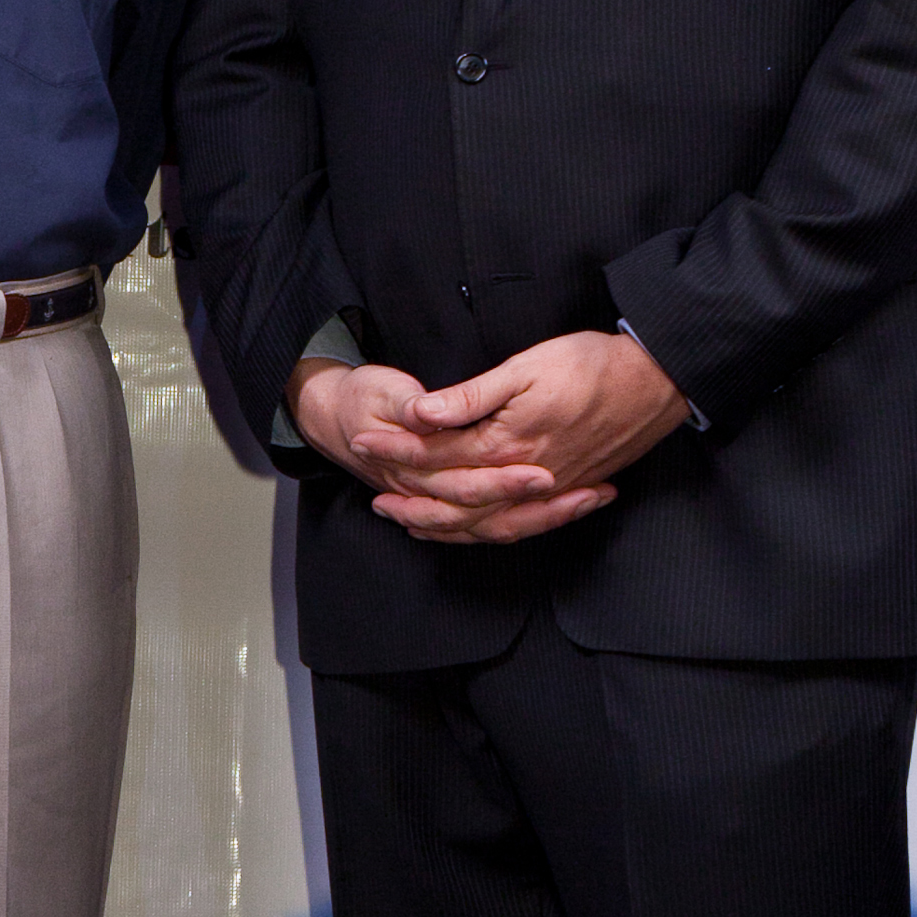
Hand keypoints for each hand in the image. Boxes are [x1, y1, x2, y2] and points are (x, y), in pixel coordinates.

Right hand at [290, 355, 570, 540]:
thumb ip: (413, 403)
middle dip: (545, 509)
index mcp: (421, 464)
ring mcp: (439, 495)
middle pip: (492, 515)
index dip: (511, 482)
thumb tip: (430, 414)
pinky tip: (559, 506)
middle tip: (591, 494)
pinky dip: (526, 519)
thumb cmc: (357, 399)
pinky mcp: (445, 493)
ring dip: (544, 516)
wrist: (325, 413)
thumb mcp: (382, 391)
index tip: (550, 476)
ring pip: (495, 525)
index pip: (468, 484)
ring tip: (591, 499)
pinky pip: (487, 524)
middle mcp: (434, 489)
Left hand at [351, 330, 685, 544]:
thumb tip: (420, 412)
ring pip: (483, 523)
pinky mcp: (565, 492)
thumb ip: (471, 396)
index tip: (360, 443)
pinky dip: (486, 532)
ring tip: (411, 525)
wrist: (658, 381)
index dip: (395, 450)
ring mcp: (546, 490)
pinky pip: (517, 527)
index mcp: (506, 444)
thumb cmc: (593, 365)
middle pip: (453, 501)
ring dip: (444, 526)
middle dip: (411, 502)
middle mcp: (523, 478)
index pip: (435, 455)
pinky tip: (470, 529)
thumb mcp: (526, 368)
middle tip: (375, 503)